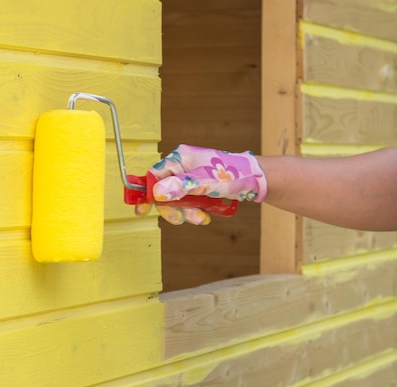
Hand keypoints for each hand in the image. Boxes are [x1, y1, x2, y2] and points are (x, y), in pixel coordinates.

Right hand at [135, 144, 267, 224]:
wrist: (254, 180)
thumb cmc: (231, 174)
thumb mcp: (203, 182)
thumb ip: (180, 187)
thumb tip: (157, 193)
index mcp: (179, 158)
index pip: (154, 175)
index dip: (147, 193)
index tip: (141, 210)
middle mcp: (182, 168)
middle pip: (163, 192)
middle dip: (172, 208)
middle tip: (181, 218)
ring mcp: (190, 179)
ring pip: (176, 202)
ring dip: (186, 213)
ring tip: (201, 217)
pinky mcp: (197, 190)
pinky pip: (188, 205)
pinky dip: (194, 212)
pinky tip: (205, 215)